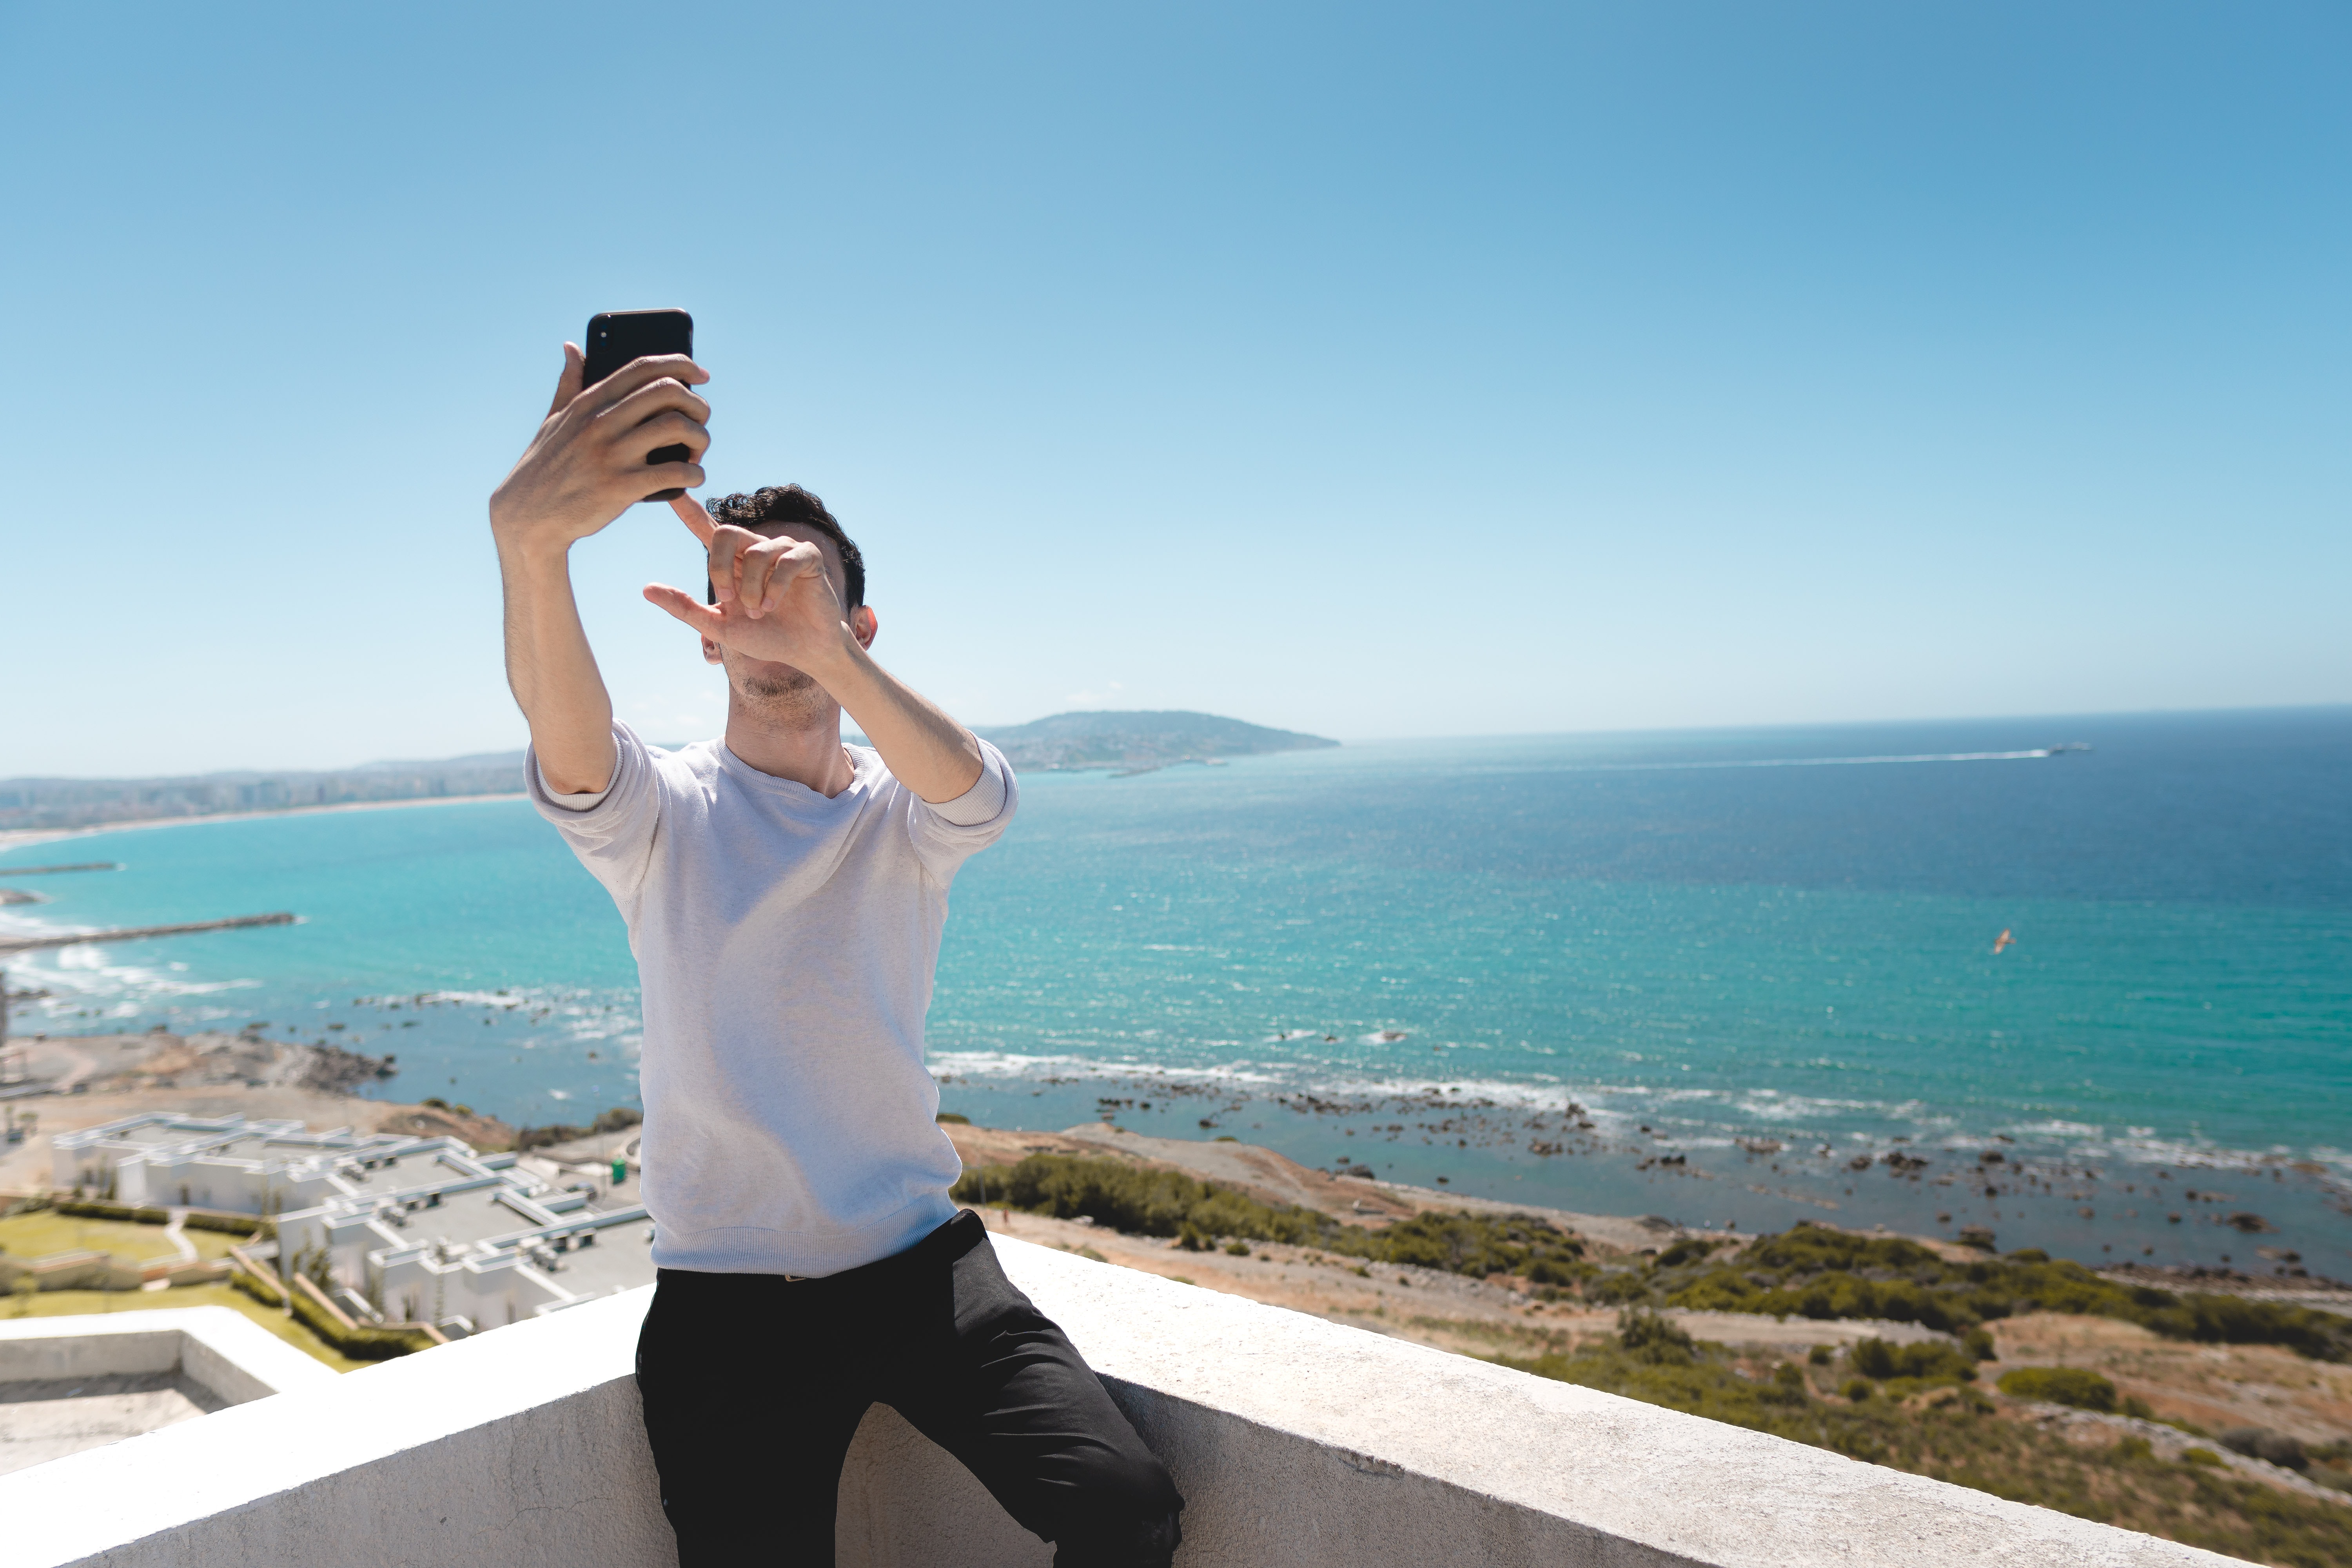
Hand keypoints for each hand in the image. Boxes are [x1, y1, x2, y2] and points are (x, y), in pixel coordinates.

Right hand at [489, 346, 710, 555]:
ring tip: (696, 452)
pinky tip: (693, 478)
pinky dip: (694, 474)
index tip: (701, 375)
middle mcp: (601, 422)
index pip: (643, 367)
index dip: (681, 364)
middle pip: (668, 391)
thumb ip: (568, 382)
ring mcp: (612, 454)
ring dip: (700, 438)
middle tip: (700, 421)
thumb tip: (572, 347)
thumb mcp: (553, 420)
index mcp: (589, 402)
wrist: (528, 516)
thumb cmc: (545, 467)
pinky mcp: (622, 487)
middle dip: (697, 404)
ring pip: (678, 427)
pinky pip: (675, 472)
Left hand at [642, 497, 861, 675]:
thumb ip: (685, 607)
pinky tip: (774, 606)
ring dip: (752, 589)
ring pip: (755, 553)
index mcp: (733, 562)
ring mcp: (783, 549)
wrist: (804, 650)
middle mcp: (756, 548)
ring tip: (760, 611)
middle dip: (719, 568)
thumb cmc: (765, 636)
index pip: (706, 529)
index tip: (672, 492)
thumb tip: (645, 588)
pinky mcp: (807, 556)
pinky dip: (776, 588)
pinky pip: (785, 561)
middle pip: (725, 533)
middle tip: (727, 599)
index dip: (689, 511)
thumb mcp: (719, 625)